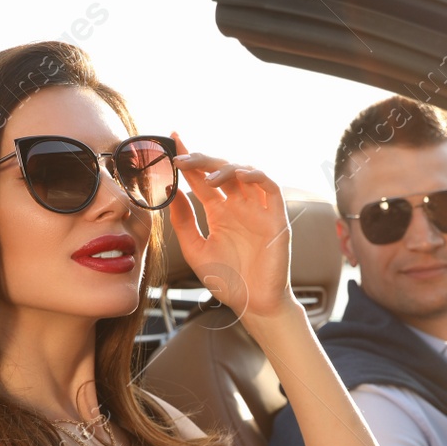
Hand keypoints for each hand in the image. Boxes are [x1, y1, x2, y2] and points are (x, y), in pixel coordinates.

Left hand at [166, 133, 296, 324]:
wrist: (252, 304)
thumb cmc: (227, 281)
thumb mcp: (196, 250)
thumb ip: (184, 222)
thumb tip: (171, 192)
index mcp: (219, 213)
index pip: (201, 179)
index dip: (188, 160)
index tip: (171, 141)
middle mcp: (238, 207)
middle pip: (221, 171)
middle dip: (201, 160)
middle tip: (181, 158)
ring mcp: (257, 210)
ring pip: (245, 173)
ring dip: (226, 168)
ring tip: (208, 176)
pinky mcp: (275, 218)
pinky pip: (270, 188)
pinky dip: (257, 176)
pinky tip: (241, 175)